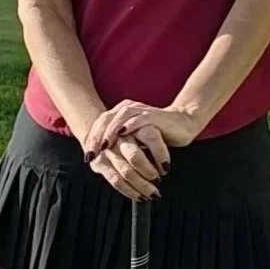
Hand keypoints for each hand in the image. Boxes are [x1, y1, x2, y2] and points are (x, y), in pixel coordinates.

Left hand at [83, 101, 199, 165]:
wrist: (182, 124)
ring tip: (104, 146)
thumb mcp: (134, 139)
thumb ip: (119, 143)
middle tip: (92, 154)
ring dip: (110, 133)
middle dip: (97, 138)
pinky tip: (123, 135)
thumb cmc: (158, 133)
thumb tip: (101, 159)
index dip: (92, 139)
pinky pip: (139, 119)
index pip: (100, 124)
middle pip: (106, 120)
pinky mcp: (153, 115)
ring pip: (120, 118)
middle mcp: (128, 109)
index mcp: (120, 113)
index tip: (87, 157)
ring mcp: (140, 111)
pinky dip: (130, 126)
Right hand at [88, 133, 164, 202]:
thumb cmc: (129, 135)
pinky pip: (116, 181)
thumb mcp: (143, 132)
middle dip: (149, 172)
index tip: (166, 167)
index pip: (150, 137)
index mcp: (133, 124)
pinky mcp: (98, 163)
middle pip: (135, 157)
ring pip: (126, 172)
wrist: (100, 131)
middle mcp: (118, 136)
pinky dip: (130, 191)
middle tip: (157, 180)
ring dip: (142, 186)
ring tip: (153, 193)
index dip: (160, 154)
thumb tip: (165, 165)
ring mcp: (107, 150)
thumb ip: (153, 143)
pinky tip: (139, 196)